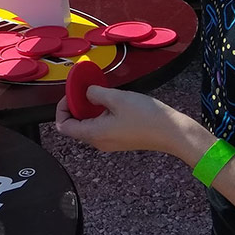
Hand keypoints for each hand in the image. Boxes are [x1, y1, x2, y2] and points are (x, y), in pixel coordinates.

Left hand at [55, 85, 202, 158]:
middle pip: (75, 126)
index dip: (62, 108)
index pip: (63, 126)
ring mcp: (110, 142)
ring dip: (89, 109)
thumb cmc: (146, 117)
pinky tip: (112, 102)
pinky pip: (101, 127)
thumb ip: (96, 94)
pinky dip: (100, 114)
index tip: (71, 94)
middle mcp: (98, 142)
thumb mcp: (116, 98)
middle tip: (85, 91)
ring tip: (100, 94)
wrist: (173, 133)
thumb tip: (86, 93)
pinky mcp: (120, 139)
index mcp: (93, 134)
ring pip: (89, 125)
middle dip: (76, 107)